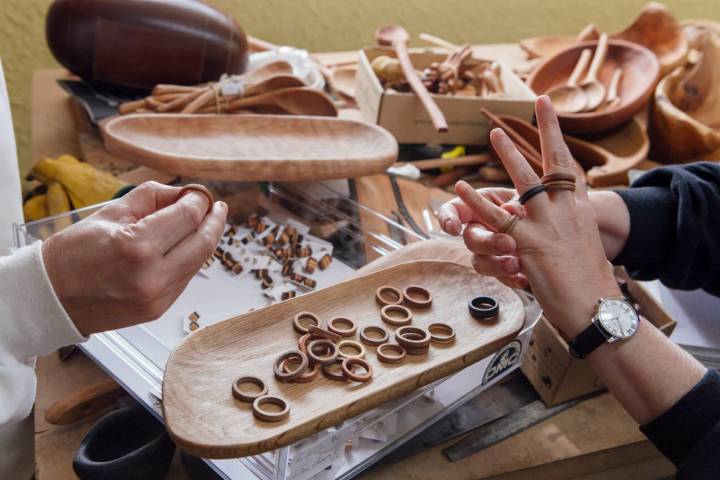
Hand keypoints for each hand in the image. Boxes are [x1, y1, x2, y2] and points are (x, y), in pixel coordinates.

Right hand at [42, 181, 226, 335]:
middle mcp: (153, 275)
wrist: (48, 298)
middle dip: (214, 220)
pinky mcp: (158, 309)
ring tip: (206, 223)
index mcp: (138, 246)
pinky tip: (187, 246)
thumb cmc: (72, 253)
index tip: (199, 193)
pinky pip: (185, 278)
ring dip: (205, 240)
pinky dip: (190, 259)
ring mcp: (157, 297)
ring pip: (198, 262)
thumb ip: (152, 198)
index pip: (187, 217)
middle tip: (216, 207)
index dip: (198, 201)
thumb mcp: (110, 212)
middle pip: (203, 242)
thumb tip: (184, 194)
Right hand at [439, 188, 527, 288]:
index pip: (454, 209)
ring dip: (496, 264)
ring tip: (516, 265)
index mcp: (480, 205)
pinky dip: (511, 279)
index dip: (448, 218)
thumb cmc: (534, 204)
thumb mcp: (529, 196)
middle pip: (470, 239)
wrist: (552, 226)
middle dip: (487, 242)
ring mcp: (489, 252)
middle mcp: (480, 229)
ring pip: (480, 262)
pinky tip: (523, 280)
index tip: (453, 228)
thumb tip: (510, 209)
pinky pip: (501, 278)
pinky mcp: (502, 269)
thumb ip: (519, 200)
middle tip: (509, 244)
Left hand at [441, 96, 621, 337]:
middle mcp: (567, 211)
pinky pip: (497, 219)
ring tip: (495, 133)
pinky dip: (476, 203)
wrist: (595, 307)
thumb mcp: (584, 246)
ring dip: (509, 156)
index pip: (572, 167)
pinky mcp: (528, 244)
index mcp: (580, 210)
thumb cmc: (589, 283)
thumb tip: (564, 217)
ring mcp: (548, 225)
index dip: (561, 138)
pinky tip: (462, 189)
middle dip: (547, 130)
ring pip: (526, 181)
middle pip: (556, 162)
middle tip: (537, 102)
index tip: (552, 113)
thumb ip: (570, 226)